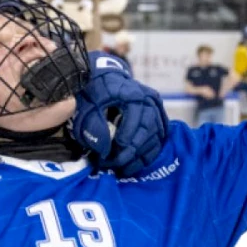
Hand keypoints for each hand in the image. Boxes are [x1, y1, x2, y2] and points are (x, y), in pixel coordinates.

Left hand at [71, 53, 169, 177]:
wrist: (105, 77)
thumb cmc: (94, 91)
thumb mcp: (87, 105)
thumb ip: (93, 126)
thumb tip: (104, 151)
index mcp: (131, 92)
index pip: (136, 117)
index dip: (126, 136)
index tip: (112, 152)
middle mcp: (149, 99)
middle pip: (148, 129)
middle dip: (131, 151)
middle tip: (115, 164)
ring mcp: (156, 108)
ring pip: (156, 136)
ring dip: (140, 156)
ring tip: (123, 169)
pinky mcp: (158, 116)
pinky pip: (159, 138)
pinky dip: (149, 153)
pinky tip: (135, 163)